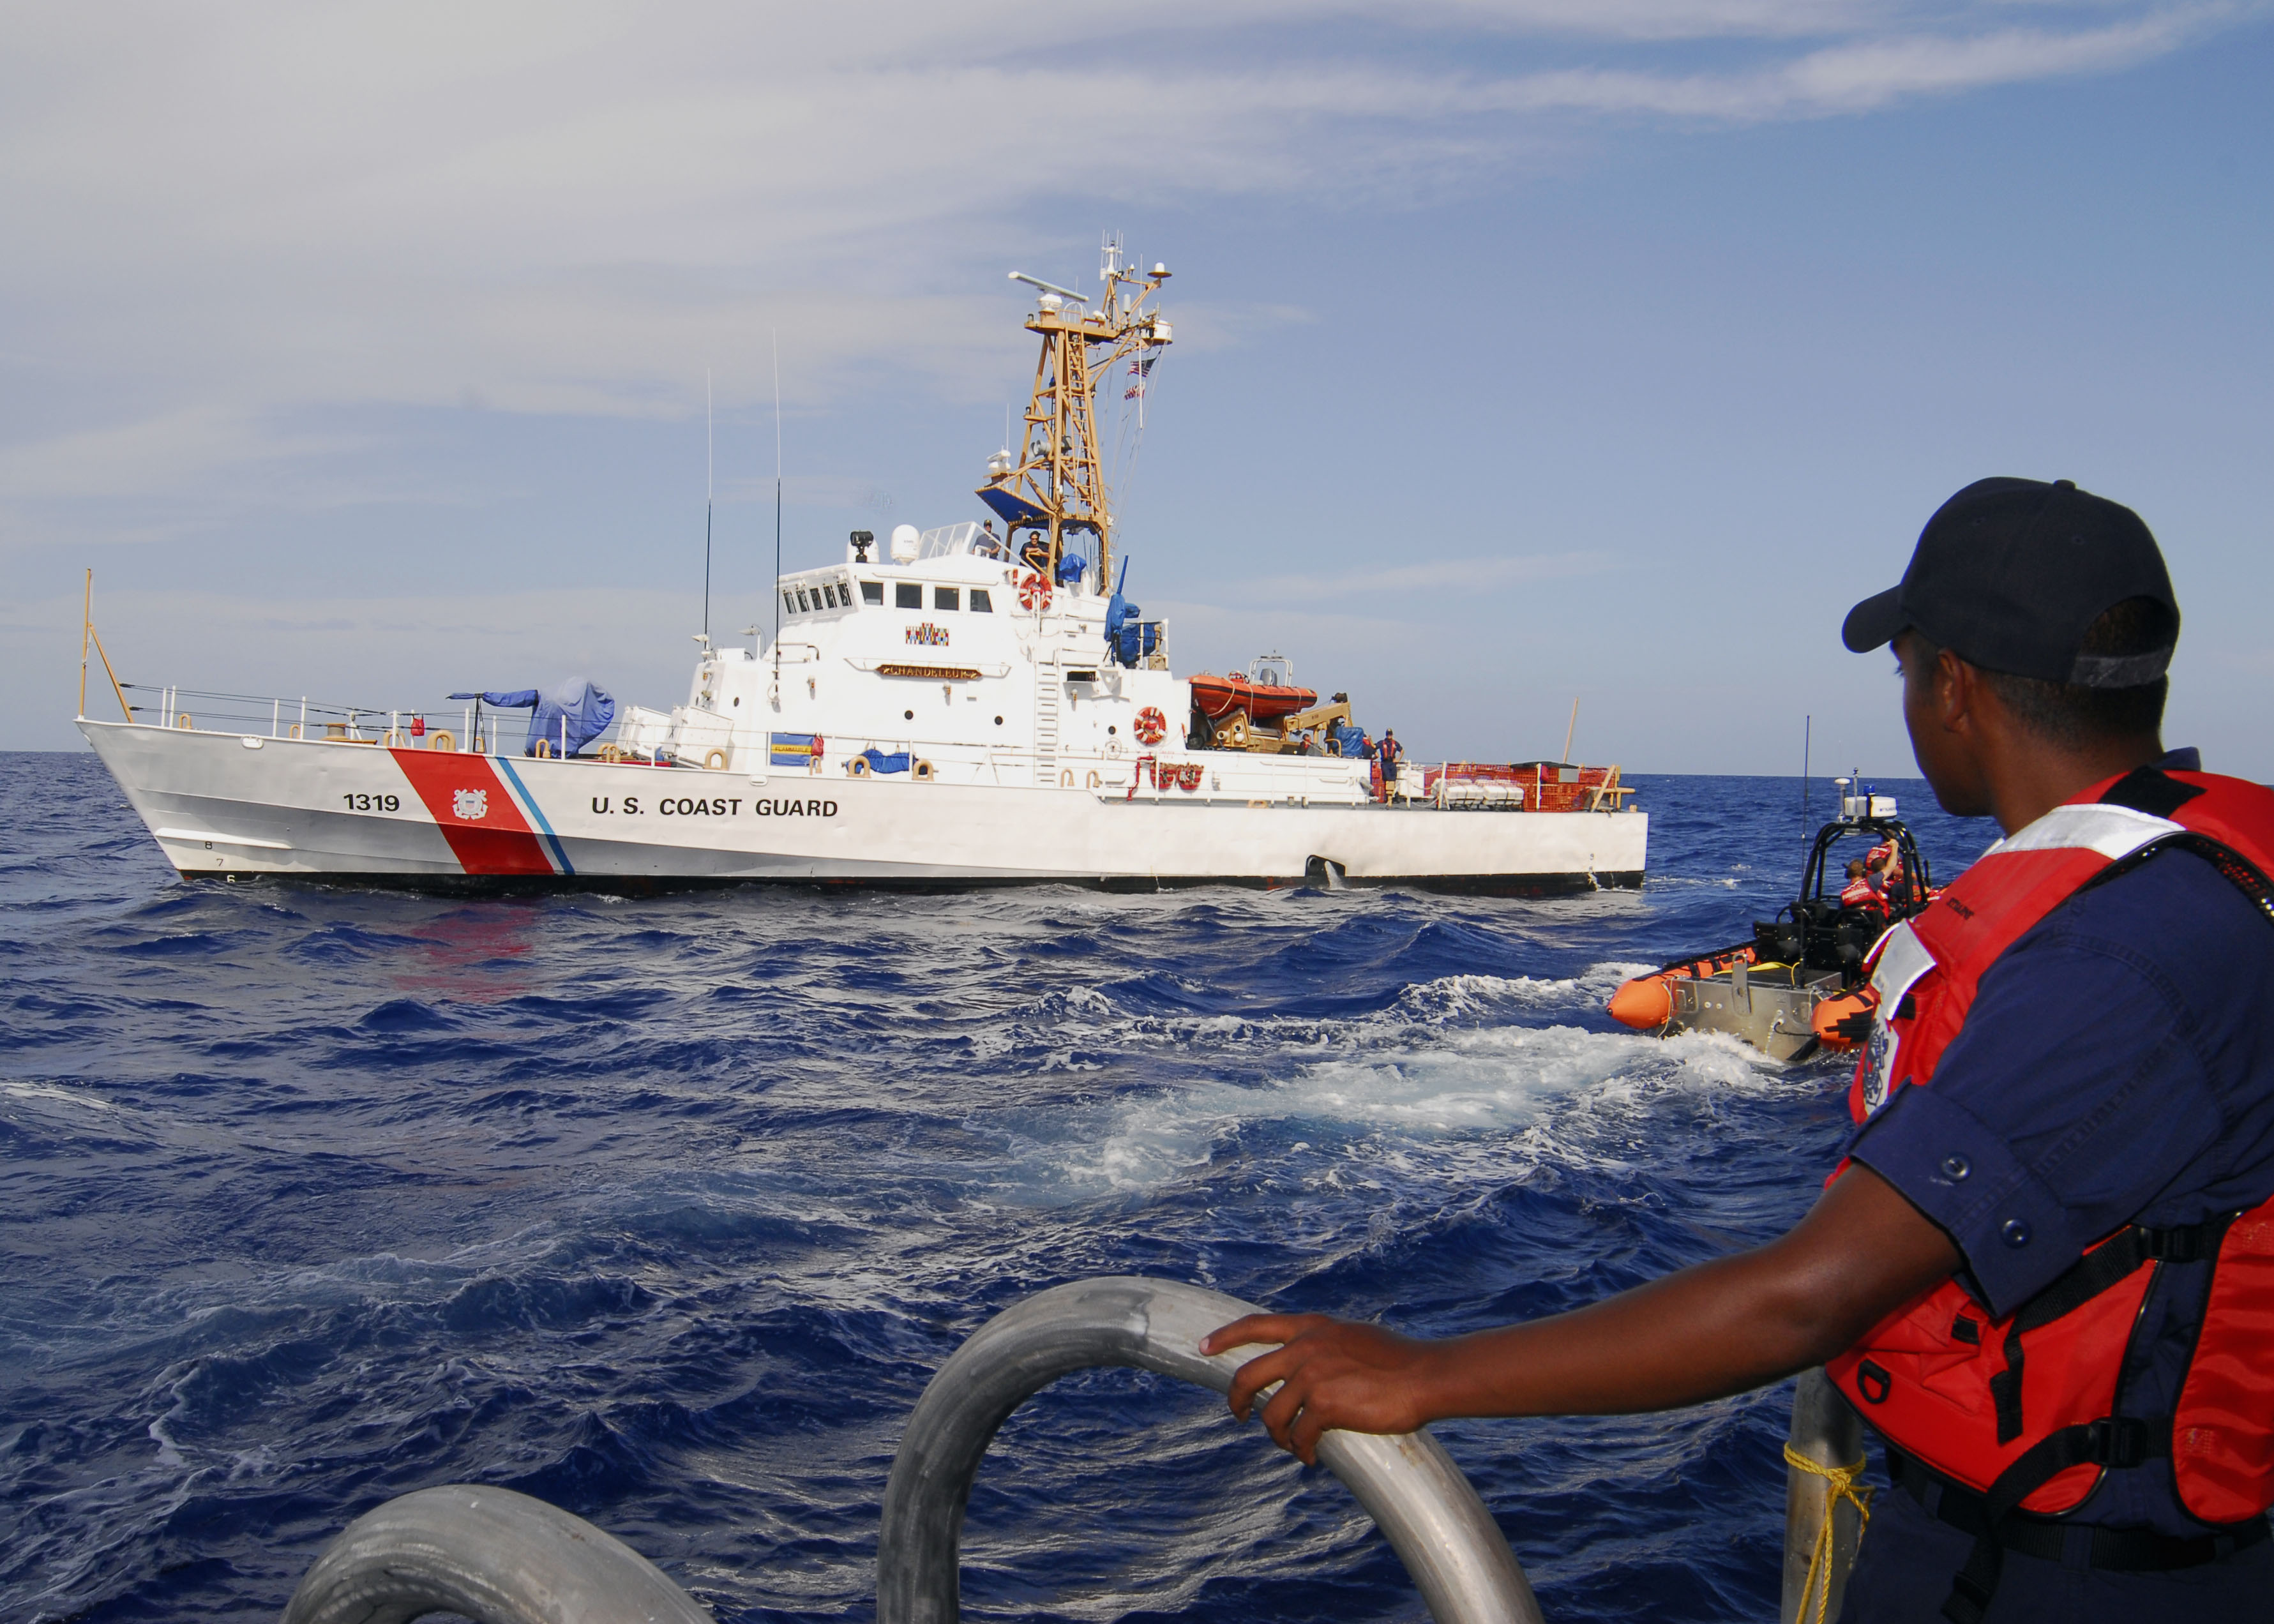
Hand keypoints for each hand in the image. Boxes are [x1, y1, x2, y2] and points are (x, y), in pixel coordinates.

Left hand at [1201, 1314, 1442, 1465]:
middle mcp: (1306, 1346)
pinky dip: (1301, 1451)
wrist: (1426, 1375)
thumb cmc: (1398, 1360)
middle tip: (1239, 1416)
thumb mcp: (1352, 1336)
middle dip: (1236, 1400)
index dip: (1225, 1337)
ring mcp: (1313, 1374)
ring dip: (1278, 1436)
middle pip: (1248, 1375)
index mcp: (1312, 1327)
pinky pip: (1298, 1436)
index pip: (1255, 1325)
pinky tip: (1311, 1458)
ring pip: (1271, 1414)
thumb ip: (1324, 1344)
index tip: (1203, 1348)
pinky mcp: (1325, 1404)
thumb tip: (1305, 1363)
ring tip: (1293, 1444)